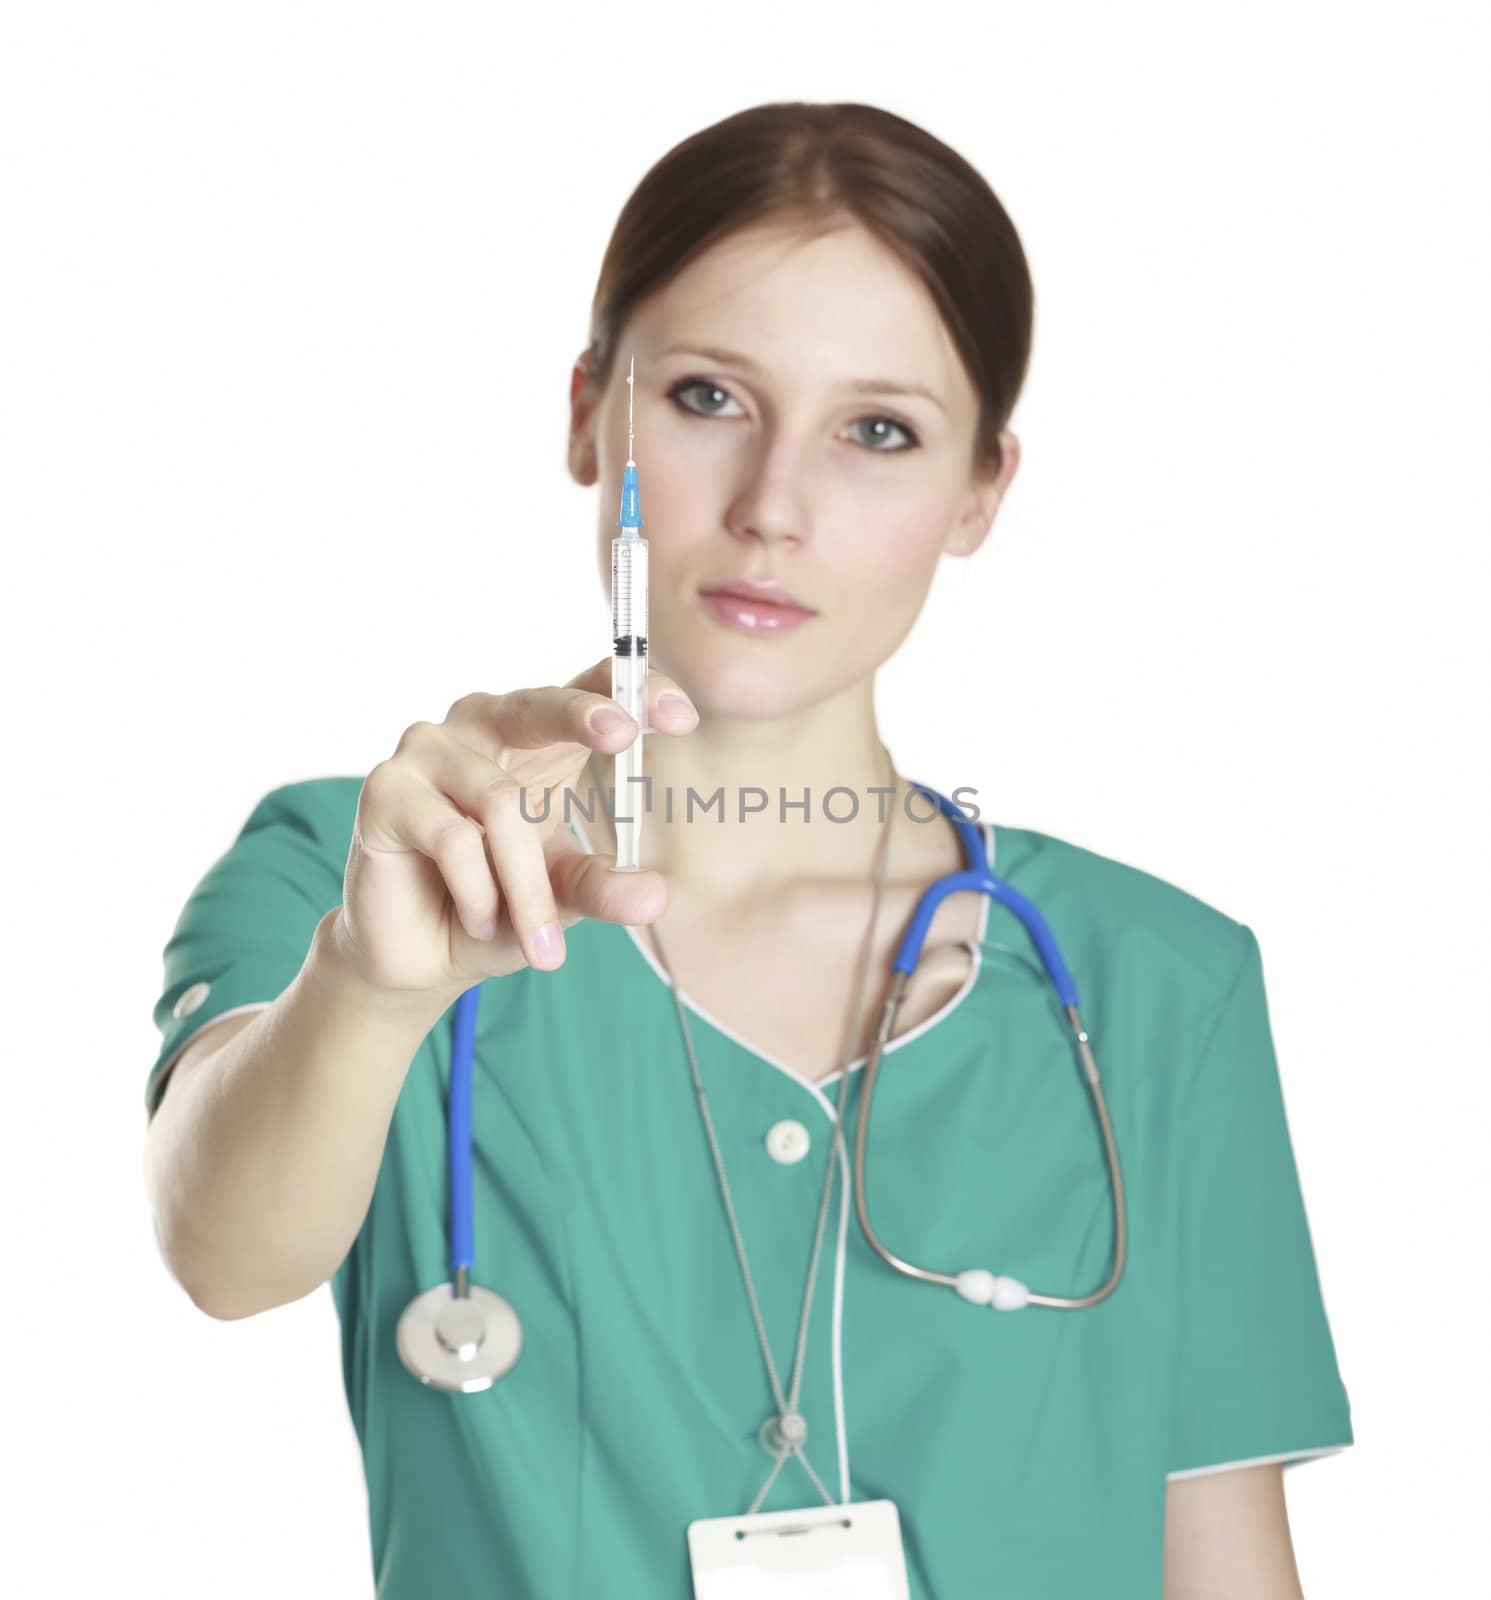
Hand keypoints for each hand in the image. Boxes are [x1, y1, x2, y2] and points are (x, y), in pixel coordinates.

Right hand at [331, 656, 696, 995]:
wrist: (422, 954)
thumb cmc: (500, 905)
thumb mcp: (564, 898)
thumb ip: (605, 888)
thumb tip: (655, 894)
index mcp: (536, 736)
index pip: (589, 688)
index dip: (633, 690)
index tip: (680, 716)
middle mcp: (481, 726)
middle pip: (538, 704)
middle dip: (583, 715)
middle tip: (623, 735)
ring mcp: (427, 750)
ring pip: (501, 803)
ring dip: (526, 885)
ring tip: (538, 939)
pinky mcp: (385, 790)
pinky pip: (452, 838)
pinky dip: (479, 892)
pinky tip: (481, 922)